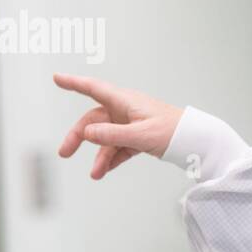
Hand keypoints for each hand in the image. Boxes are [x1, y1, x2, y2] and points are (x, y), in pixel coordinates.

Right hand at [54, 73, 183, 178]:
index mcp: (125, 101)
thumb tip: (87, 134)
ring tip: (96, 174)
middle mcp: (125, 110)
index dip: (74, 83)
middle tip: (65, 152)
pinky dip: (112, 159)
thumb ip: (112, 135)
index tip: (57, 78)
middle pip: (94, 121)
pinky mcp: (138, 138)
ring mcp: (131, 124)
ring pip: (106, 138)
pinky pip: (119, 147)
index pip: (94, 88)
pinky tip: (105, 171)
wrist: (194, 141)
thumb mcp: (140, 134)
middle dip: (79, 137)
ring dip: (99, 156)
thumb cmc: (172, 130)